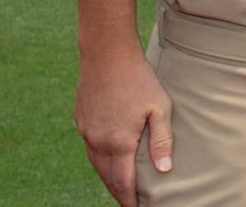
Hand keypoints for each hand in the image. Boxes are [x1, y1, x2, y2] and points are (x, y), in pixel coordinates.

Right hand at [75, 47, 173, 206]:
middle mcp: (97, 141)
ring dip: (108, 177)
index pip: (122, 182)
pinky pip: (90, 147)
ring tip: (120, 185)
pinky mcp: (81, 120)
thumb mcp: (159, 108)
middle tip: (130, 202)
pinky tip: (109, 157)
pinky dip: (99, 159)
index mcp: (118, 142)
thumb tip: (164, 171)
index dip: (129, 200)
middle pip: (106, 177)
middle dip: (118, 192)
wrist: (106, 53)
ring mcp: (86, 131)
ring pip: (96, 164)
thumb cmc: (138, 78)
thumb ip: (161, 141)